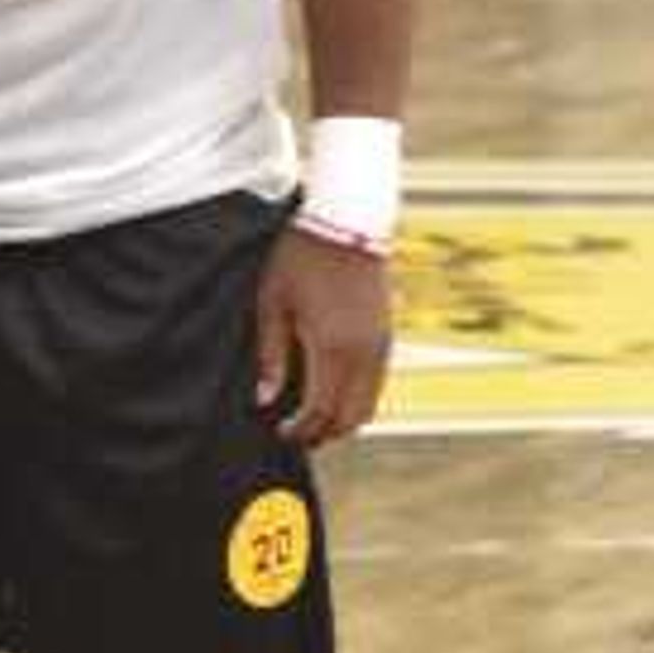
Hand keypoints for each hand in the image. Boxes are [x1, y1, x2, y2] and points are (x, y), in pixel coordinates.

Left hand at [253, 217, 392, 453]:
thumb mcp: (274, 302)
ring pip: (369, 405)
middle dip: (324, 433)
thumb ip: (271, 355)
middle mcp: (363, 354)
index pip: (320, 411)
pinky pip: (377, 383)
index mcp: (331, 347)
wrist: (348, 219)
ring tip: (315, 416)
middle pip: (350, 417)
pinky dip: (358, 397)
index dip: (300, 430)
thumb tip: (265, 400)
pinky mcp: (388, 335)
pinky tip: (334, 388)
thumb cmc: (302, 257)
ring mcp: (381, 345)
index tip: (280, 431)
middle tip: (298, 433)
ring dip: (344, 418)